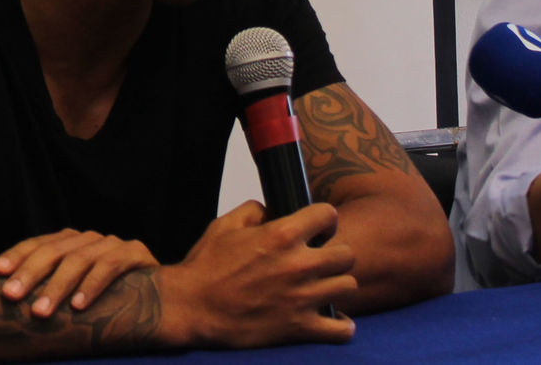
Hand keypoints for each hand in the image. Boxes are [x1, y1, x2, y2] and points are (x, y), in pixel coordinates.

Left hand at [0, 227, 156, 317]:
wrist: (161, 295)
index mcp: (70, 242)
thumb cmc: (109, 298)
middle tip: (11, 296)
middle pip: (54, 250)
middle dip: (30, 273)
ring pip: (79, 260)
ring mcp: (113, 243)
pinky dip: (92, 286)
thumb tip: (7, 299)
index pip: (38, 243)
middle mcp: (89, 238)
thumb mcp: (75, 290)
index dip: (16, 255)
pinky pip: (111, 266)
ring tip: (39, 311)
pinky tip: (78, 306)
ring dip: (57, 287)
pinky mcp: (137, 253)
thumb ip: (50, 287)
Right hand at [162, 199, 356, 348]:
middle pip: (346, 254)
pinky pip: (341, 330)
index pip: (327, 214)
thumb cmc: (206, 265)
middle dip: (335, 252)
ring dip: (337, 284)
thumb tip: (272, 211)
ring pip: (348, 286)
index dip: (324, 218)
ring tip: (322, 285)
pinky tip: (330, 317)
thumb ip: (254, 210)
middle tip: (320, 258)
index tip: (317, 228)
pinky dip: (341, 325)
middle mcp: (298, 265)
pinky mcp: (299, 328)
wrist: (192, 307)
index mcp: (281, 235)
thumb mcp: (225, 224)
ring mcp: (302, 298)